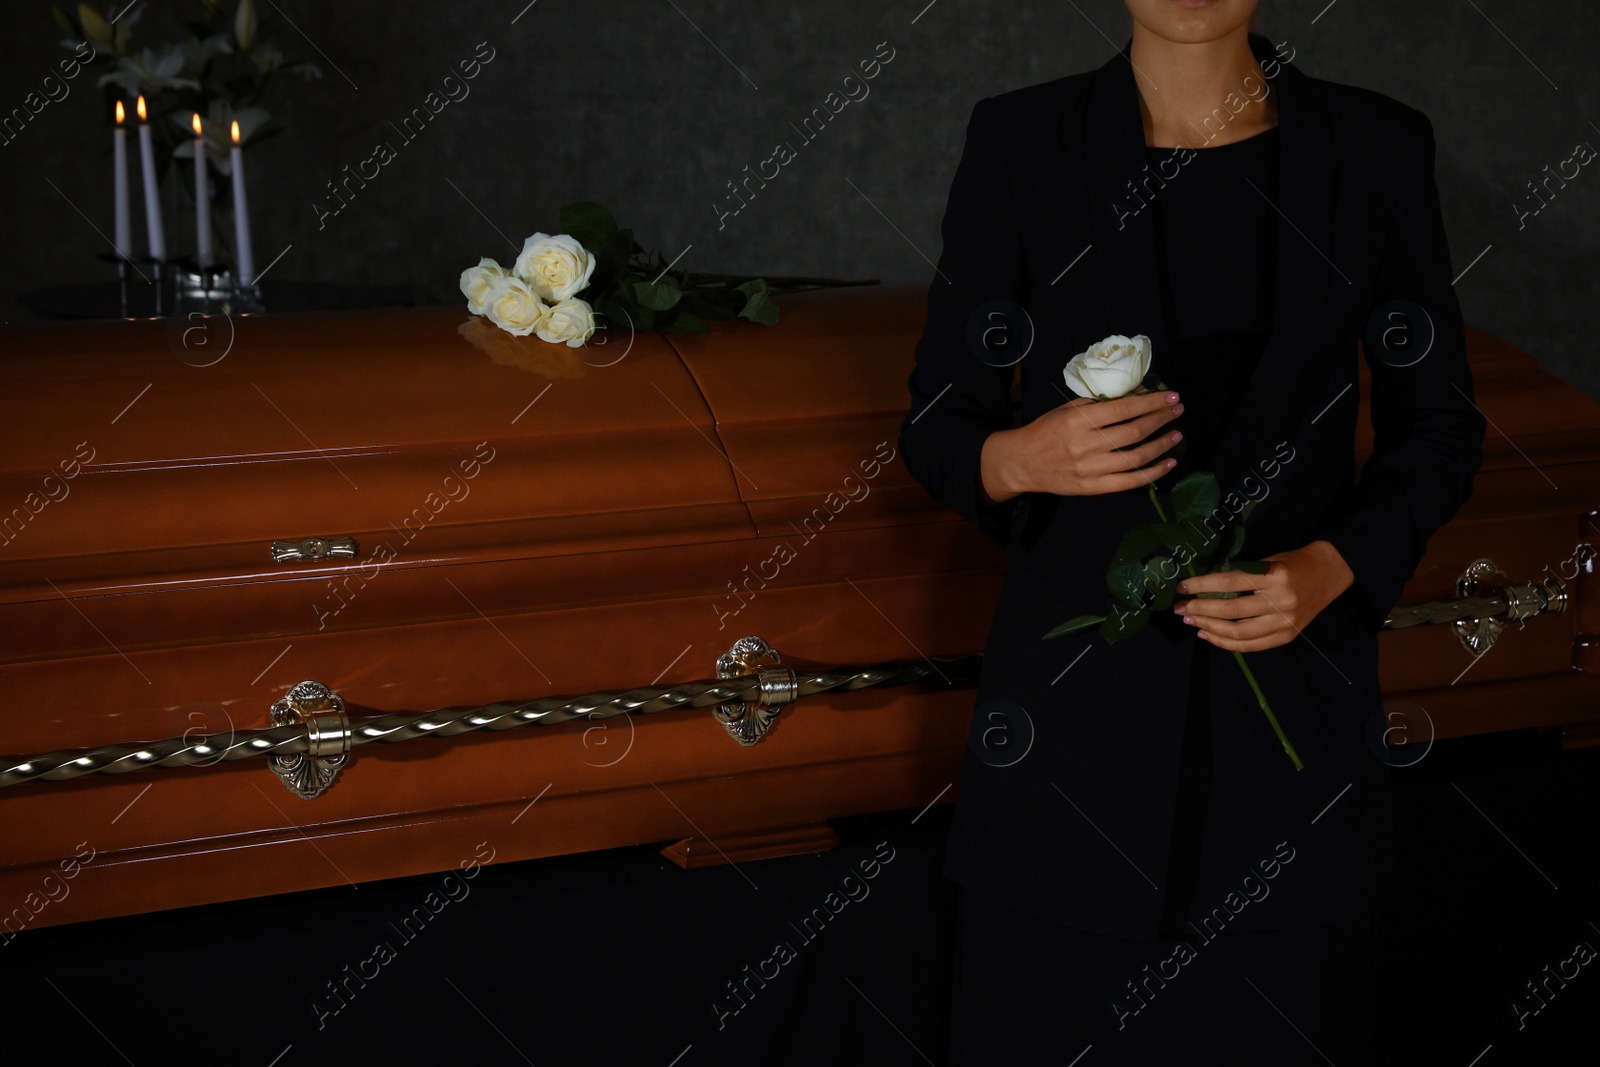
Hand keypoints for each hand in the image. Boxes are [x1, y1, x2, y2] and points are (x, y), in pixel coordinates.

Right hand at [979, 390, 1184, 503]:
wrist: (1022, 462)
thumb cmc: (1046, 430)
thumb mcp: (1068, 409)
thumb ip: (1100, 403)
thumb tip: (1137, 394)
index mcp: (1079, 420)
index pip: (1124, 409)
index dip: (1151, 402)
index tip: (1172, 396)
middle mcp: (1086, 444)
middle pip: (1134, 431)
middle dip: (1161, 419)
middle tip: (1178, 411)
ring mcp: (1090, 469)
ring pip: (1135, 457)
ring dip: (1161, 445)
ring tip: (1177, 435)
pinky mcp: (1092, 487)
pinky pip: (1128, 482)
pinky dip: (1152, 473)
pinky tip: (1168, 464)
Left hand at [1171, 540, 1355, 652]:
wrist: (1330, 572)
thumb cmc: (1294, 562)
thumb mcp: (1268, 561)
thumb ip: (1242, 575)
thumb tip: (1204, 588)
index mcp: (1274, 577)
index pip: (1230, 583)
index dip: (1202, 586)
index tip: (1182, 587)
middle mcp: (1280, 602)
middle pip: (1231, 611)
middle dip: (1199, 610)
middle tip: (1179, 608)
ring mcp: (1285, 622)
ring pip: (1238, 633)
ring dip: (1209, 628)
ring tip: (1190, 621)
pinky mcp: (1287, 636)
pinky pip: (1251, 646)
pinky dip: (1227, 643)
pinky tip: (1208, 635)